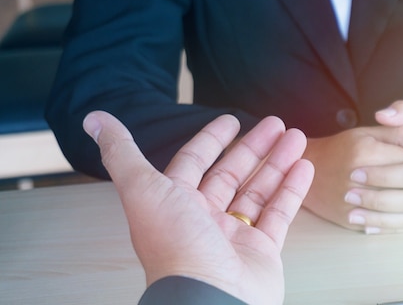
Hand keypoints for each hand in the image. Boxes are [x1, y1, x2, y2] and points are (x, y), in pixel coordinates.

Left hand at [83, 111, 313, 304]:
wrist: (210, 301)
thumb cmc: (175, 249)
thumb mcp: (144, 190)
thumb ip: (122, 153)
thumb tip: (94, 119)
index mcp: (175, 204)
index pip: (195, 163)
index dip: (212, 139)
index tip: (232, 120)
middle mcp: (203, 219)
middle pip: (232, 174)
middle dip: (254, 146)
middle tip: (276, 124)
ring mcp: (234, 236)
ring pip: (259, 191)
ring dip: (277, 163)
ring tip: (296, 137)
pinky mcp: (261, 251)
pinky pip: (278, 214)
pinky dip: (291, 190)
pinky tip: (304, 167)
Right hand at [302, 121, 402, 230]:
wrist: (305, 170)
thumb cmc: (341, 148)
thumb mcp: (369, 132)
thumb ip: (401, 133)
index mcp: (364, 151)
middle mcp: (357, 178)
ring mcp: (352, 202)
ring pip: (398, 208)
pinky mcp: (349, 220)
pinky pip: (384, 224)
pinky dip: (401, 219)